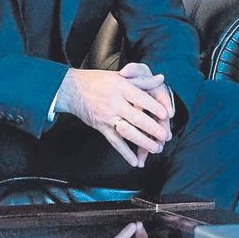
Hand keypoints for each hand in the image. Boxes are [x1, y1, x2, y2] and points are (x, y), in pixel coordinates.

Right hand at [56, 68, 172, 166]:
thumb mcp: (122, 76)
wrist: (72, 89)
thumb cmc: (99, 81)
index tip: (166, 115)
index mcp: (121, 88)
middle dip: (151, 128)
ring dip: (142, 142)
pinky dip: (125, 153)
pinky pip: (114, 142)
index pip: (140, 98)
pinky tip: (135, 161)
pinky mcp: (101, 127)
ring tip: (156, 148)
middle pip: (136, 117)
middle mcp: (114, 103)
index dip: (154, 106)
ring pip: (126, 131)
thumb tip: (161, 78)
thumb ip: (143, 80)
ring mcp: (107, 116)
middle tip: (164, 135)